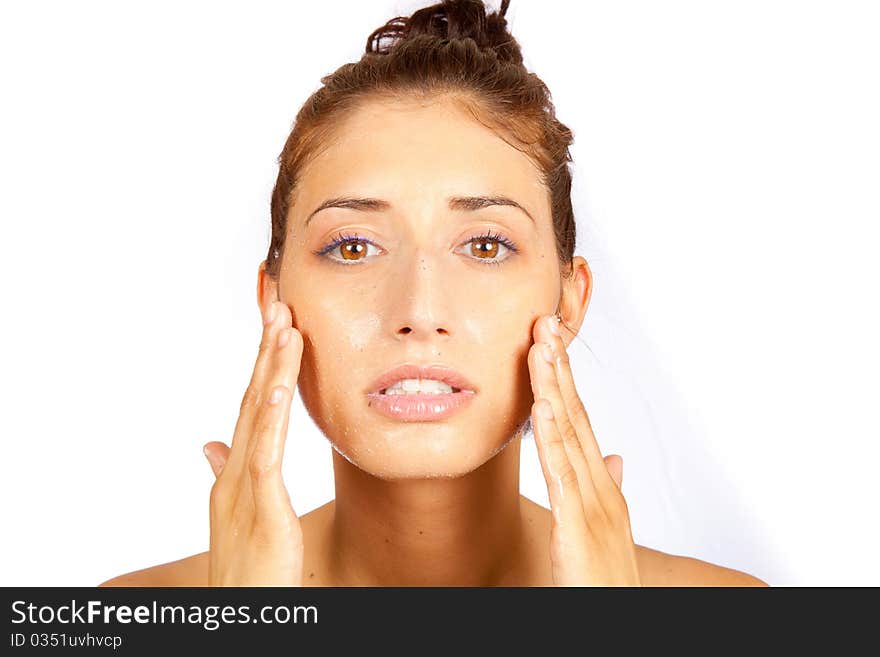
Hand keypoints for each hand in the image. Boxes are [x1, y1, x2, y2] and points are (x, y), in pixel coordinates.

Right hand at [202, 300, 304, 585]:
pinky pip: (265, 453)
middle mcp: (237, 468)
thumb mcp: (240, 512)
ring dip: (270, 366)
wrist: (241, 609)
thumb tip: (211, 442)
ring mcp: (244, 484)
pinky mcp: (261, 504)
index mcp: (238, 467)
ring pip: (258, 414)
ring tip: (283, 323)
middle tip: (277, 299)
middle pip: (253, 396)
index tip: (276, 322)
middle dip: (266, 347)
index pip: (252, 403)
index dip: (263, 362)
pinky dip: (269, 415)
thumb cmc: (248, 567)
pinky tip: (277, 383)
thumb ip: (227, 471)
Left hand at [527, 314, 640, 585]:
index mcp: (600, 484)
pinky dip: (552, 434)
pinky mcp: (578, 524)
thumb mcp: (604, 528)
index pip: (580, 421)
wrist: (616, 619)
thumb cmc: (606, 579)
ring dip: (554, 385)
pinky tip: (542, 404)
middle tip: (546, 321)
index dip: (565, 380)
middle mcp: (599, 485)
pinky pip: (562, 473)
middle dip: (559, 367)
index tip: (551, 342)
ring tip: (542, 344)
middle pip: (576, 415)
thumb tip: (615, 457)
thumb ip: (606, 488)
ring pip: (568, 432)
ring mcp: (591, 502)